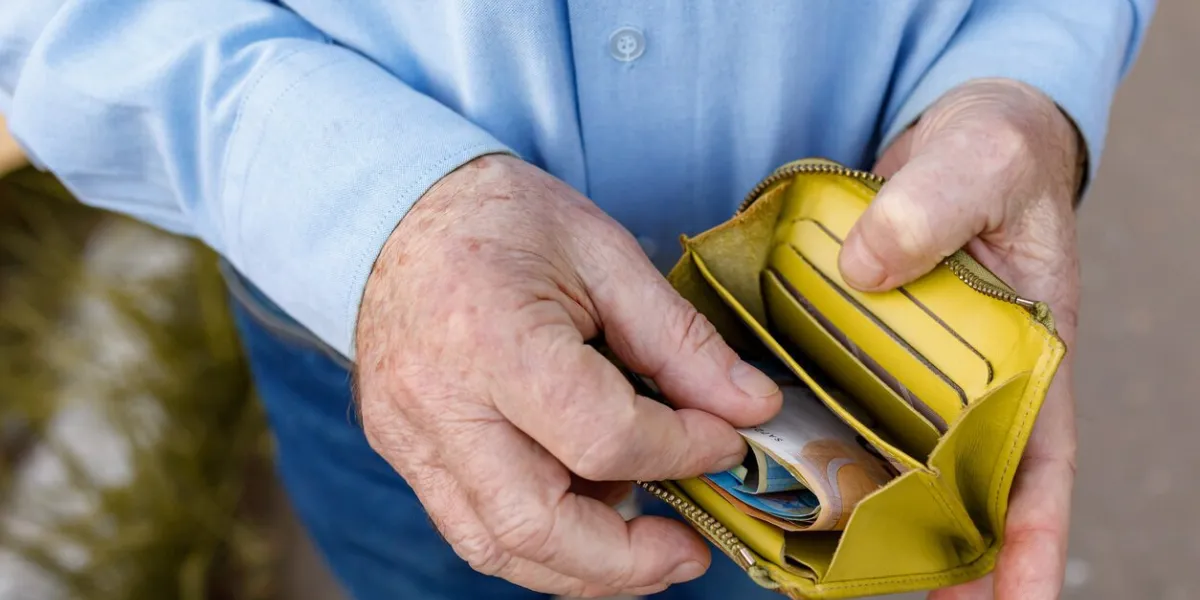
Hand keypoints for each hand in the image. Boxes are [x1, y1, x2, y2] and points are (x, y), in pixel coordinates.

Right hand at [354, 155, 782, 596]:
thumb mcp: (604, 253)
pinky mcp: (404, 453)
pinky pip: (473, 528)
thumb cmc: (499, 218)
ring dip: (583, 568)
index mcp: (491, 337)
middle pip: (537, 527)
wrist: (394, 213)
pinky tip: (587, 515)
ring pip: (498, 547)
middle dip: (629, 561)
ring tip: (646, 547)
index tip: (724, 441)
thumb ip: (679, 340)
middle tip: (689, 550)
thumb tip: (750, 407)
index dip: (681, 450)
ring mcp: (409, 437)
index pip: (603, 437)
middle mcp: (439, 401)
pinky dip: (540, 542)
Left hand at [838, 78, 1083, 599]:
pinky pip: (850, 405)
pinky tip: (798, 476)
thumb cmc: (993, 152)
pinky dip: (834, 446)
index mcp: (1031, 351)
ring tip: (847, 570)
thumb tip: (866, 269)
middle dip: (949, 550)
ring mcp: (918, 366)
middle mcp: (975, 374)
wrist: (955, 133)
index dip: (1034, 537)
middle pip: (968, 482)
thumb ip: (931, 207)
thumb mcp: (977, 162)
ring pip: (906, 458)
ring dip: (884, 515)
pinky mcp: (866, 345)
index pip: (1042, 460)